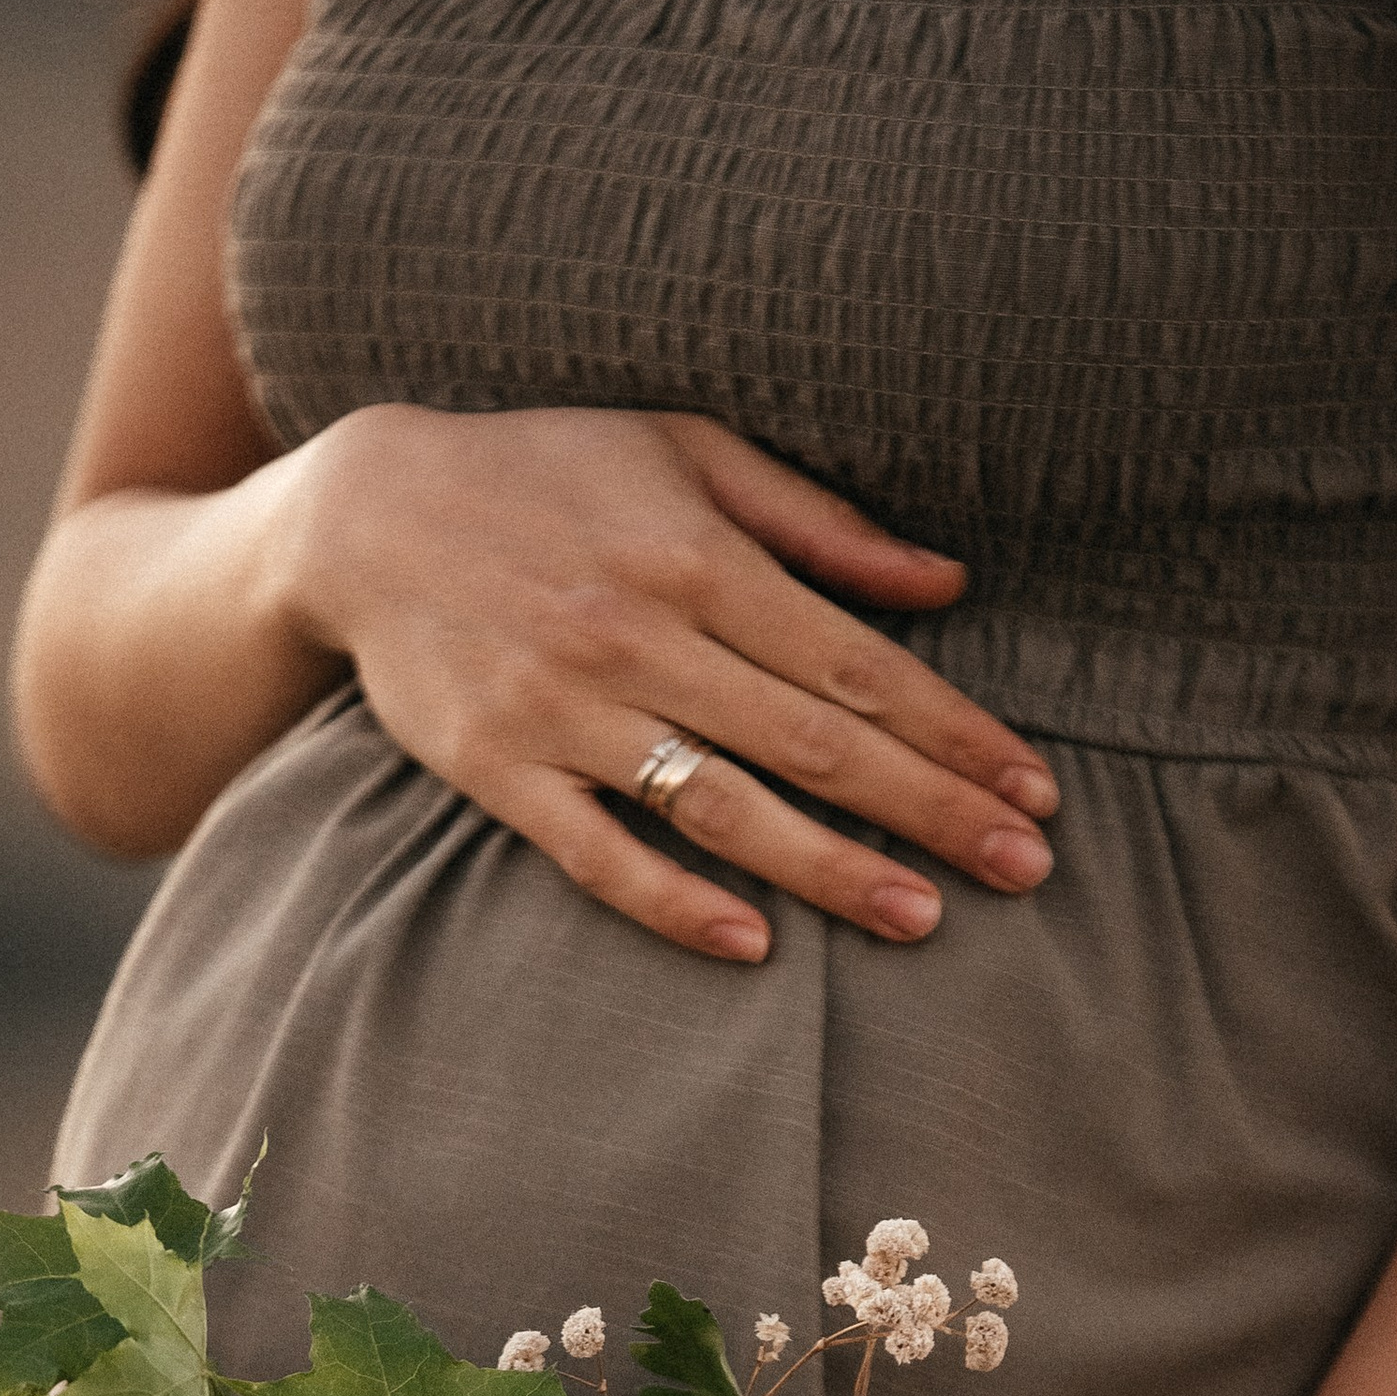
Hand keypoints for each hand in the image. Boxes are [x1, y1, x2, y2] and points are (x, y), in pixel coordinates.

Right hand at [276, 402, 1058, 960]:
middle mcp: (639, 635)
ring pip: (722, 806)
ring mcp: (565, 711)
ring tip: (921, 918)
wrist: (364, 513)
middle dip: (930, 810)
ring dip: (829, 869)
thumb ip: (816, 522)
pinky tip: (754, 943)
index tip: (1032, 787)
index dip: (953, 730)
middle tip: (1026, 870)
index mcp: (697, 556)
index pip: (857, 662)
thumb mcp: (685, 452)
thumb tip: (946, 579)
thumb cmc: (548, 474)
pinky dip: (674, 900)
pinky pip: (597, 852)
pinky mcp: (499, 771)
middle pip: (814, 742)